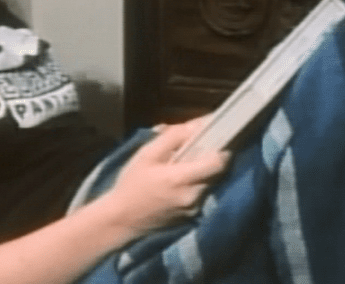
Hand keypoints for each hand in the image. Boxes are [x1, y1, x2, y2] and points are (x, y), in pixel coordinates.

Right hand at [105, 117, 229, 235]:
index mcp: (182, 179)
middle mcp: (194, 195)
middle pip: (217, 172)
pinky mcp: (193, 215)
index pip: (218, 162)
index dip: (220, 147)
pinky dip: (196, 182)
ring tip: (186, 162)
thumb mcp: (146, 154)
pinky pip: (202, 193)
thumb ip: (172, 138)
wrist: (123, 219)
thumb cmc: (132, 183)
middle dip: (211, 157)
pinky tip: (180, 179)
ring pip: (210, 182)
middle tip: (198, 147)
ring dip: (203, 170)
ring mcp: (195, 208)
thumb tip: (196, 126)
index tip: (215, 137)